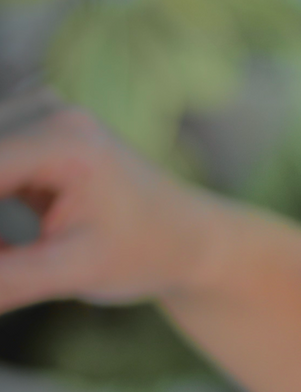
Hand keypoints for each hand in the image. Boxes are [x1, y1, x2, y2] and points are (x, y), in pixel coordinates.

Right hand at [0, 90, 217, 311]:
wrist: (191, 236)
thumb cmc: (144, 254)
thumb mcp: (71, 273)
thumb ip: (1, 279)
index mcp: (63, 142)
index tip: (0, 251)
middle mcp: (46, 112)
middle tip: (10, 254)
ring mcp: (37, 112)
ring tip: (24, 252)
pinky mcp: (29, 127)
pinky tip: (12, 243)